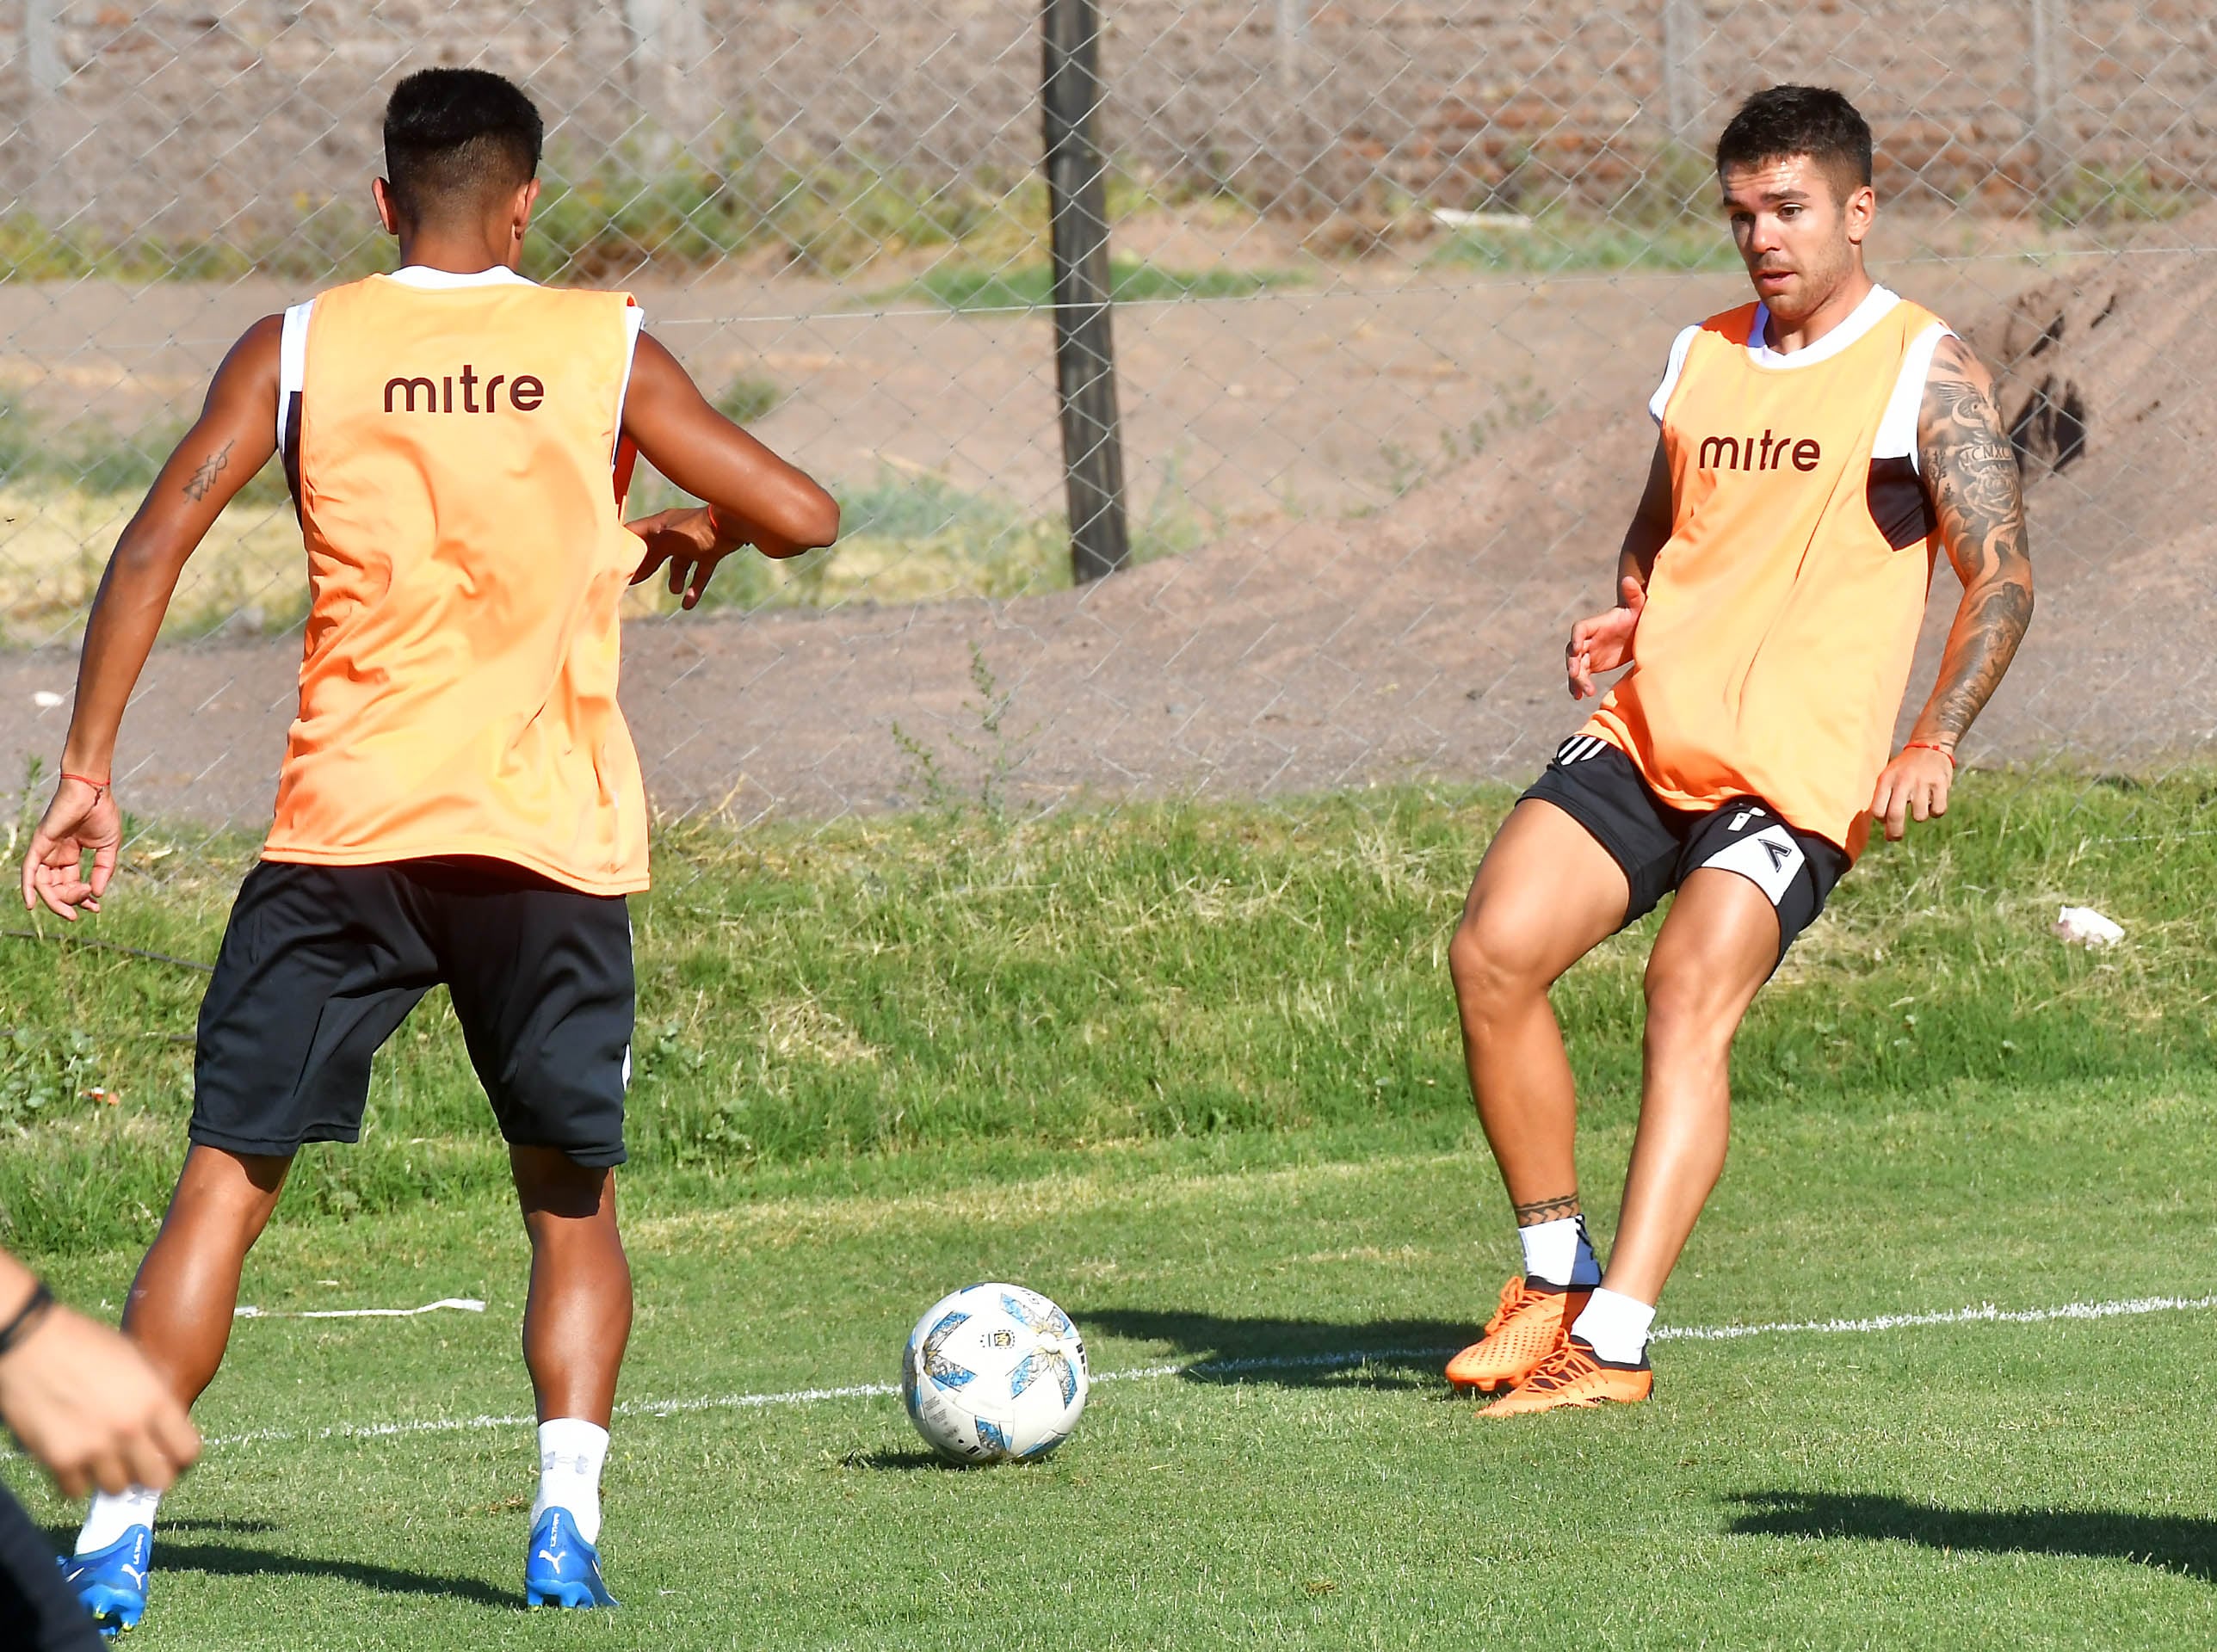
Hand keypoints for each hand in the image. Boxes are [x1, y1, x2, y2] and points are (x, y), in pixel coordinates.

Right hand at [0, 1301, 199, 1497]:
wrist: (32, 1342)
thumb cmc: (85, 1343)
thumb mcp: (136, 1359)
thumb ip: (154, 1394)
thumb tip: (168, 1423)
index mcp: (155, 1401)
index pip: (187, 1451)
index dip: (182, 1457)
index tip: (172, 1455)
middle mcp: (129, 1429)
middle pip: (158, 1481)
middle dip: (152, 1475)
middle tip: (141, 1464)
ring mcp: (94, 1447)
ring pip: (117, 1489)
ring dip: (113, 1477)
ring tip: (105, 1459)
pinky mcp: (59, 1459)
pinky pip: (77, 1491)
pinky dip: (78, 1481)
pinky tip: (77, 1460)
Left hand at [19, 775, 122, 921]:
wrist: (93, 791)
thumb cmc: (102, 813)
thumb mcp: (108, 848)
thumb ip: (103, 870)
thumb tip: (98, 894)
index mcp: (71, 855)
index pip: (71, 883)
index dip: (82, 898)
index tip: (96, 908)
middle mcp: (55, 855)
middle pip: (55, 888)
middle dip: (70, 902)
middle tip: (86, 907)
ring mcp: (46, 850)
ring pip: (43, 884)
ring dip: (56, 901)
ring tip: (72, 909)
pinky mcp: (39, 844)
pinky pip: (29, 871)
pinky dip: (28, 888)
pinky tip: (32, 904)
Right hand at [624, 505, 751, 609]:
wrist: (733, 524)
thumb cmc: (699, 528)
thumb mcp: (670, 540)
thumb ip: (652, 554)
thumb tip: (637, 569)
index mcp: (662, 524)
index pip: (637, 533)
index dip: (626, 546)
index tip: (615, 561)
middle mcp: (676, 533)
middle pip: (656, 552)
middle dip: (646, 567)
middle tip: (633, 582)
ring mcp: (694, 543)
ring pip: (680, 564)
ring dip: (676, 579)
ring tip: (674, 590)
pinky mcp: (711, 552)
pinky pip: (700, 573)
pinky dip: (695, 588)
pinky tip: (688, 604)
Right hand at [1566, 575, 1645, 699]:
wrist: (1640, 630)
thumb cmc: (1638, 616)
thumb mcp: (1639, 606)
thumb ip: (1633, 594)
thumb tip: (1629, 579)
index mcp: (1595, 624)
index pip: (1579, 630)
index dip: (1577, 638)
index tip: (1580, 650)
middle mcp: (1588, 639)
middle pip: (1574, 652)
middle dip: (1574, 664)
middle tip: (1577, 676)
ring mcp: (1589, 653)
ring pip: (1576, 667)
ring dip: (1577, 679)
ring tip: (1584, 692)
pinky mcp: (1593, 664)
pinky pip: (1582, 676)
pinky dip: (1579, 686)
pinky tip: (1580, 697)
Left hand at [1870, 744, 1955, 841]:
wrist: (1929, 747)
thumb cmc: (1905, 768)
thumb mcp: (1888, 776)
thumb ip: (1883, 797)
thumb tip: (1881, 825)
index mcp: (1886, 779)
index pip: (1877, 809)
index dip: (1881, 820)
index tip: (1885, 821)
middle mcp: (1903, 781)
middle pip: (1895, 816)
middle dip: (1894, 833)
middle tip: (1895, 838)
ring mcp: (1923, 782)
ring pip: (1919, 817)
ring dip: (1919, 817)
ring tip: (1919, 805)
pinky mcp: (1941, 784)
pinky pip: (1938, 811)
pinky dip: (1935, 812)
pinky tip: (1933, 802)